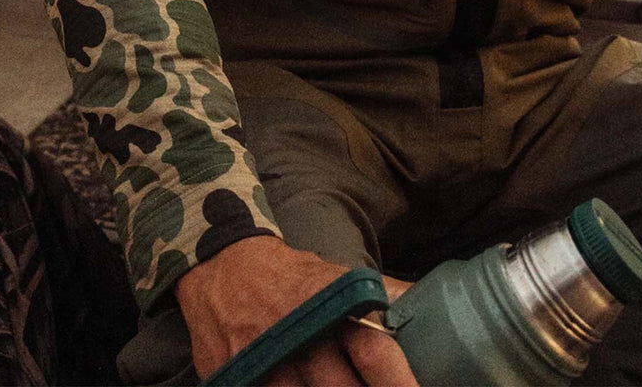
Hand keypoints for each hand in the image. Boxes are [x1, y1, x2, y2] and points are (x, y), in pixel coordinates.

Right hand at [175, 235, 416, 384]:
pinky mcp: (237, 380)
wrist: (222, 266)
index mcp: (330, 307)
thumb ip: (377, 293)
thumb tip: (418, 301)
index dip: (399, 381)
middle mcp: (299, 338)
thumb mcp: (334, 276)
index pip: (373, 350)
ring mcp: (265, 364)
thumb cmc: (291, 276)